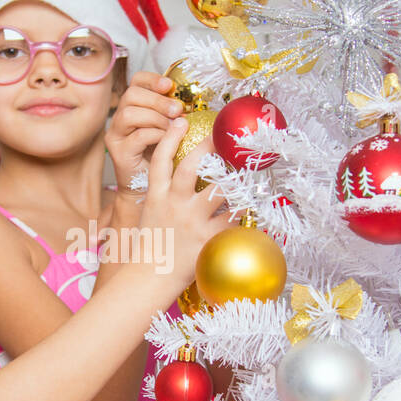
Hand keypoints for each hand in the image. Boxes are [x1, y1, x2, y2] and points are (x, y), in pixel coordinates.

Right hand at [104, 72, 187, 200]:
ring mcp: (116, 135)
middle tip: (178, 110)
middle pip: (131, 94)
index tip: (169, 85)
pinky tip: (167, 141)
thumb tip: (194, 102)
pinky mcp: (118, 152)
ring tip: (173, 128)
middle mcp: (119, 119)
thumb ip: (174, 115)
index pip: (135, 82)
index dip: (152, 79)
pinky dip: (156, 135)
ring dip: (157, 117)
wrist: (146, 190)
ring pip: (130, 114)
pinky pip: (137, 136)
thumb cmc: (161, 159)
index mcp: (133, 107)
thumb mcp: (169, 131)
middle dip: (158, 100)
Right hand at [138, 121, 233, 290]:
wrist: (149, 279)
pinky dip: (242, 211)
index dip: (170, 138)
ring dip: (234, 179)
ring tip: (246, 170)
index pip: (160, 160)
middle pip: (191, 168)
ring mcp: (193, 222)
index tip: (181, 121)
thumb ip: (164, 193)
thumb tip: (182, 174)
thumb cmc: (152, 245)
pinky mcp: (209, 239)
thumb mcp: (151, 213)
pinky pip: (232, 218)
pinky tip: (251, 204)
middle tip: (223, 136)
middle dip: (208, 148)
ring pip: (219, 191)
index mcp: (157, 197)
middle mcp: (175, 205)